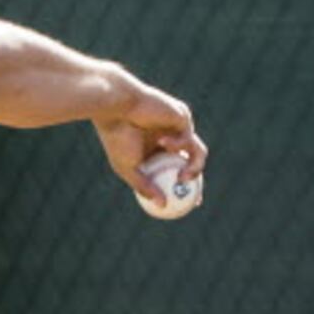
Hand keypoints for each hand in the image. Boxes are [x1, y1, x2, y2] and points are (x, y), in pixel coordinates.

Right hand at [94, 77, 204, 198]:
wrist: (115, 108)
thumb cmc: (117, 136)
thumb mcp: (127, 168)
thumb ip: (144, 186)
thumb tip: (161, 206)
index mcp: (155, 150)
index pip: (177, 170)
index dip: (186, 186)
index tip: (190, 202)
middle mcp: (169, 139)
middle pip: (193, 162)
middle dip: (198, 180)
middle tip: (195, 195)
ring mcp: (177, 127)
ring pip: (197, 151)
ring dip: (193, 167)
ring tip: (183, 177)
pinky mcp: (182, 116)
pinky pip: (188, 137)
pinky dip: (176, 144)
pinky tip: (161, 142)